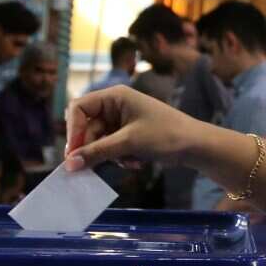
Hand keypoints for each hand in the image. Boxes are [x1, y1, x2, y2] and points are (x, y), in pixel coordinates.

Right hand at [64, 85, 201, 170]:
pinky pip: (111, 148)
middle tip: (91, 168)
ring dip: (109, 156)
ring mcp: (122, 121)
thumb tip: (69, 164)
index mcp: (114, 97)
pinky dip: (120, 158)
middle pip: (87, 128)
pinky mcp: (129, 136)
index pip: (79, 109)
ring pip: (99, 142)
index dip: (73, 131)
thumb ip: (97, 152)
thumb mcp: (128, 144)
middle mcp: (115, 106)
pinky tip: (137, 163)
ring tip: (129, 161)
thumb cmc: (165, 136)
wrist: (196, 146)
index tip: (72, 154)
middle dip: (93, 148)